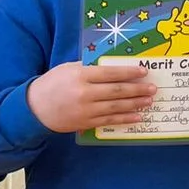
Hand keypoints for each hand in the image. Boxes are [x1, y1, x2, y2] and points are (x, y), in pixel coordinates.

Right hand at [26, 61, 153, 133]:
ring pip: (116, 107)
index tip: (144, 72)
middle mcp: (85, 92)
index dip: (129, 72)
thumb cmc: (52, 84)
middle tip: (153, 88)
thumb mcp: (68, 69)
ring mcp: (86, 109)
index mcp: (80, 75)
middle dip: (137, 89)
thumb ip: (88, 67)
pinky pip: (109, 121)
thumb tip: (112, 66)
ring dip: (135, 104)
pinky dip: (125, 118)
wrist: (35, 108)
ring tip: (149, 101)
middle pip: (117, 90)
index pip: (110, 73)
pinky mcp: (85, 123)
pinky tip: (137, 116)